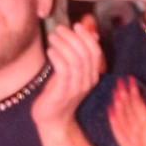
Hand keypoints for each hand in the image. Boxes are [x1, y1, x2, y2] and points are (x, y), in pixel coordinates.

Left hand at [31, 16, 104, 141]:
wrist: (52, 120)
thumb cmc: (59, 93)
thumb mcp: (70, 71)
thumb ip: (78, 53)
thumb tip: (90, 31)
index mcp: (92, 76)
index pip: (96, 52)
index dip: (87, 37)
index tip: (76, 25)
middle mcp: (87, 82)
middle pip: (86, 54)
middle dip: (73, 38)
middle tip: (59, 29)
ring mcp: (76, 88)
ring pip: (76, 61)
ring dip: (63, 45)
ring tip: (52, 37)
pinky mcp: (62, 93)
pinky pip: (64, 71)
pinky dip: (57, 57)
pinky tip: (50, 51)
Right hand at [108, 76, 145, 145]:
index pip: (138, 102)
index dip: (133, 90)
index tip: (130, 78)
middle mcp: (139, 127)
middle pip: (128, 108)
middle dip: (124, 95)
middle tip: (119, 82)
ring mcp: (132, 137)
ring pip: (123, 118)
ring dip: (118, 106)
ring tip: (115, 93)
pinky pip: (120, 133)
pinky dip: (115, 123)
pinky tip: (111, 111)